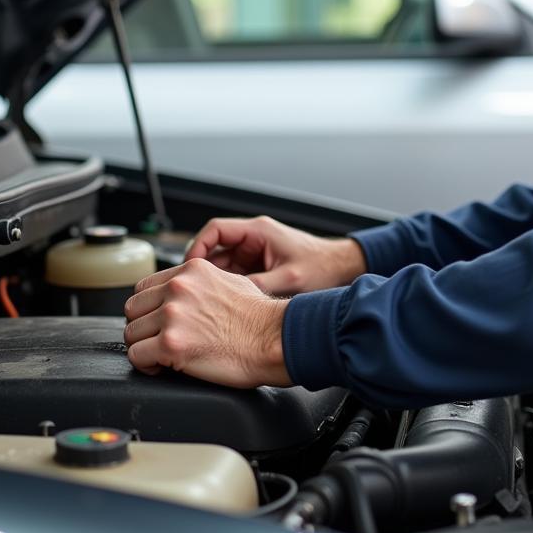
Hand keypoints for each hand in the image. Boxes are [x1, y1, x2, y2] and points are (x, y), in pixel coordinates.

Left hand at [123, 257, 291, 387]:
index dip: (149, 308)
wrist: (274, 339)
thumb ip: (200, 283)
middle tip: (159, 341)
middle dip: (143, 327)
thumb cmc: (260, 317)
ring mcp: (173, 315)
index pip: (145, 287)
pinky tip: (164, 366)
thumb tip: (187, 293)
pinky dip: (147, 365)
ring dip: (144, 347)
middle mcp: (178, 288)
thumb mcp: (230, 280)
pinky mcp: (171, 344)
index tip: (158, 322)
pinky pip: (137, 356)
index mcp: (191, 271)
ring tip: (163, 355)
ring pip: (131, 333)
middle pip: (133, 309)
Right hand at [185, 215, 365, 294]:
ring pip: (223, 262)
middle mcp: (254, 238)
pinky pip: (235, 273)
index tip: (190, 266)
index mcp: (258, 231)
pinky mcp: (259, 265)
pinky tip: (226, 303)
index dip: (198, 246)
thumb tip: (230, 300)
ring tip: (209, 299)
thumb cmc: (321, 267)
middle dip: (203, 269)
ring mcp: (255, 252)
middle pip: (215, 247)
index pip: (215, 230)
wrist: (341, 268)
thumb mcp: (289, 279)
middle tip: (195, 289)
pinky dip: (228, 286)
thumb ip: (258, 286)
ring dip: (216, 279)